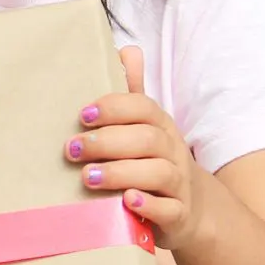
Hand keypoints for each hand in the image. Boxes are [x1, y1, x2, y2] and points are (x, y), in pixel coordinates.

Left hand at [68, 46, 207, 248]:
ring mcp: (178, 184)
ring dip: (120, 172)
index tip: (83, 115)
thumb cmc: (154, 161)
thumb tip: (127, 50)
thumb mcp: (146, 128)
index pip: (143, 108)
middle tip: (72, 150)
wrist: (191, 209)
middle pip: (146, 139)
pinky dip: (148, 205)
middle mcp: (172, 151)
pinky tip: (126, 202)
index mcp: (160, 126)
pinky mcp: (178, 214)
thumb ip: (132, 94)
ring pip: (157, 173)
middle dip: (107, 142)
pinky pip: (168, 209)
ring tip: (88, 178)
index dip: (114, 108)